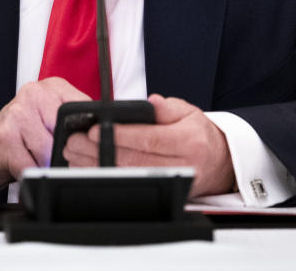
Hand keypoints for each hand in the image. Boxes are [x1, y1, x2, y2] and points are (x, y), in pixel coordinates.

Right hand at [0, 77, 89, 191]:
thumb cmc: (18, 136)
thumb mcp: (48, 120)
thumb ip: (73, 124)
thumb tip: (101, 142)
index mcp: (52, 87)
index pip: (85, 109)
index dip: (91, 136)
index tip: (91, 151)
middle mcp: (34, 94)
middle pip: (68, 133)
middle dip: (68, 155)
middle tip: (62, 162)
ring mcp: (17, 114)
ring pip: (50, 152)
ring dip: (48, 166)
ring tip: (39, 161)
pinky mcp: (4, 137)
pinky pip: (31, 166)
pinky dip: (32, 174)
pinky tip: (25, 167)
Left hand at [63, 93, 235, 196]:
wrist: (220, 161)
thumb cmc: (198, 133)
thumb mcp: (188, 111)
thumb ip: (166, 108)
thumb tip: (150, 102)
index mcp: (188, 140)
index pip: (148, 139)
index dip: (119, 135)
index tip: (93, 130)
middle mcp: (183, 164)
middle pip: (135, 161)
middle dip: (99, 151)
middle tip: (74, 142)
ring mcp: (175, 183)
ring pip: (131, 176)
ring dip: (98, 167)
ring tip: (75, 155)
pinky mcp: (167, 194)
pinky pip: (134, 186)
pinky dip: (109, 178)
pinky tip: (90, 170)